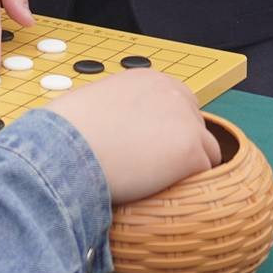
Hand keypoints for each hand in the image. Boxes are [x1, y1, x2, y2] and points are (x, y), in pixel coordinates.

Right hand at [43, 70, 220, 203]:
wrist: (66, 150)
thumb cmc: (66, 132)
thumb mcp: (95, 104)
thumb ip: (117, 110)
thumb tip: (114, 130)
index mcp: (148, 79)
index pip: (178, 103)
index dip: (167, 128)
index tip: (155, 147)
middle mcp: (172, 93)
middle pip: (195, 124)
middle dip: (181, 145)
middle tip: (157, 169)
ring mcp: (185, 122)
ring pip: (207, 150)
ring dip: (189, 167)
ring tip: (162, 186)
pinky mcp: (191, 152)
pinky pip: (204, 174)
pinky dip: (190, 186)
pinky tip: (166, 193)